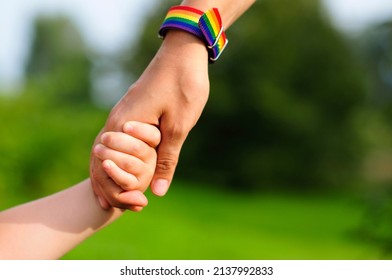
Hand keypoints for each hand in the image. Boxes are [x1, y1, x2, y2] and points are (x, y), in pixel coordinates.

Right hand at [90, 30, 208, 209]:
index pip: (106, 166)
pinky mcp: (131, 111)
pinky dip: (117, 158)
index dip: (113, 190)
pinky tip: (124, 167)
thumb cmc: (182, 87)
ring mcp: (121, 114)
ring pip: (106, 150)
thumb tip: (158, 192)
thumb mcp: (178, 127)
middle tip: (114, 207)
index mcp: (122, 126)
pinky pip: (117, 140)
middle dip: (107, 185)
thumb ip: (167, 160)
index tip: (122, 208)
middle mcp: (115, 121)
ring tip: (112, 195)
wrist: (183, 53)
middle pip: (100, 160)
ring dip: (110, 173)